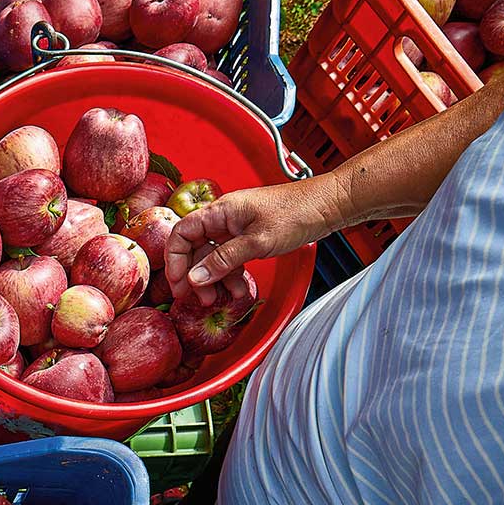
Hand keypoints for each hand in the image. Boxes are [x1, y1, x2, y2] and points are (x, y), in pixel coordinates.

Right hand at [165, 177, 346, 304]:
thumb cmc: (297, 212)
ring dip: (214, 279)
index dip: (175, 259)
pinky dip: (231, 274)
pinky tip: (238, 288)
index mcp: (220, 211)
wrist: (328, 205)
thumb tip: (196, 278)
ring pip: (213, 257)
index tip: (179, 283)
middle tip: (196, 297)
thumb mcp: (257, 241)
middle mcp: (224, 218)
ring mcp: (236, 228)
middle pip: (195, 248)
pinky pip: (230, 258)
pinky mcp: (249, 237)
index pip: (182, 233)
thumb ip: (224, 260)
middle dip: (194, 275)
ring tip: (219, 298)